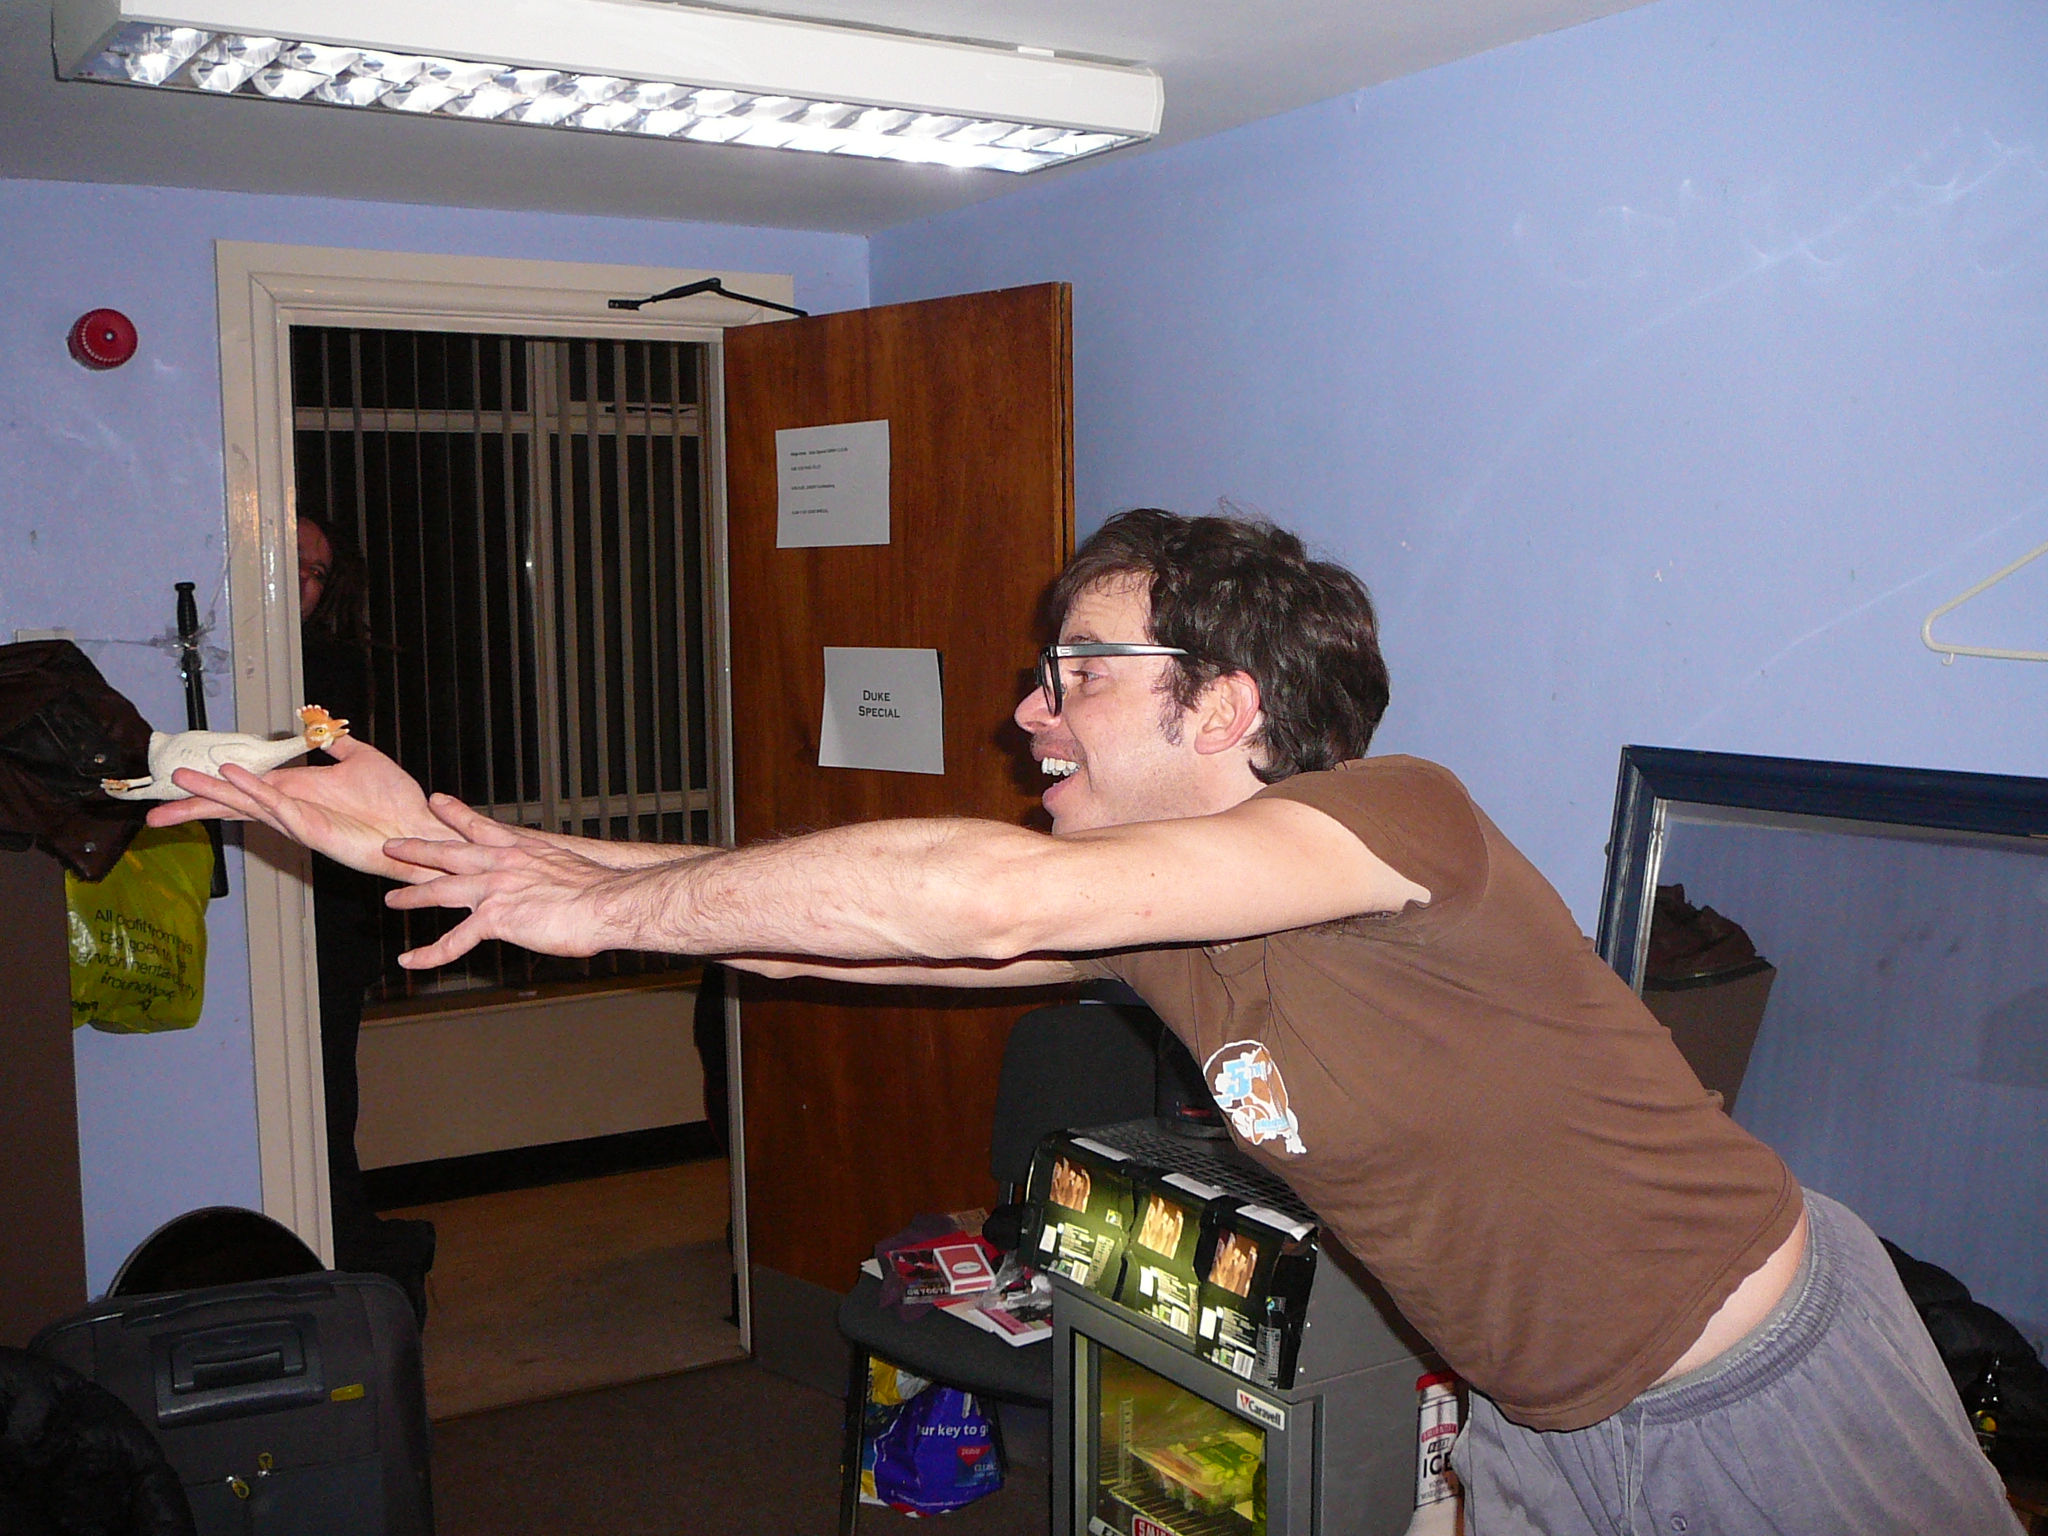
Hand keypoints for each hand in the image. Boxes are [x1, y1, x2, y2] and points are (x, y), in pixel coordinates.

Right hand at [146, 737, 454, 881]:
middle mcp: (290, 808)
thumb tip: (320, 730)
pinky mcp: (313, 830)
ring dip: (215, 792)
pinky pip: (278, 808)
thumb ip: (337, 745)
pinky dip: (255, 793)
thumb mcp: (361, 759)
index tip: (177, 783)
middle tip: (153, 805)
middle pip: (233, 804)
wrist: (418, 825)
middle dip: (195, 801)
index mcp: (295, 791)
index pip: (244, 788)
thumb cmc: (394, 801)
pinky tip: (234, 779)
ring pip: (247, 804)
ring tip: (182, 780)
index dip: (211, 787)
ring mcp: (298, 821)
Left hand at [383, 808, 642, 966]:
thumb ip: (548, 876)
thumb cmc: (600, 891)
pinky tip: (411, 960)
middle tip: (392, 845)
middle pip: (449, 853)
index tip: (437, 801)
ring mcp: (494, 889)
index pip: (481, 826)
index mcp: (524, 849)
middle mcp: (503, 863)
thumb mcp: (569, 869)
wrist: (606, 902)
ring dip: (412, 895)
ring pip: (441, 889)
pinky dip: (429, 953)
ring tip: (392, 898)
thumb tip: (550, 890)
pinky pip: (453, 940)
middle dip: (417, 849)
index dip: (455, 814)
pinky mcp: (494, 918)